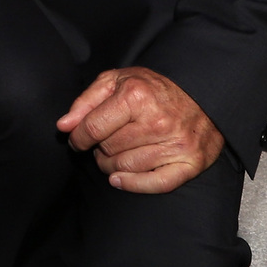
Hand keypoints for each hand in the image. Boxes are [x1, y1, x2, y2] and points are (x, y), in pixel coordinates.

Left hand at [57, 66, 224, 193]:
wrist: (202, 94)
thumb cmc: (153, 88)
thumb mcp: (116, 81)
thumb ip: (86, 102)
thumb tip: (64, 126)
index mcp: (137, 96)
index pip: (93, 128)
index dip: (78, 137)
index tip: (77, 140)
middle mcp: (158, 121)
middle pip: (109, 149)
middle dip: (99, 148)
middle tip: (104, 141)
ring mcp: (176, 144)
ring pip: (126, 167)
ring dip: (111, 165)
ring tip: (113, 154)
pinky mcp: (191, 162)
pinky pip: (155, 184)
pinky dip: (132, 185)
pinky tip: (118, 179)